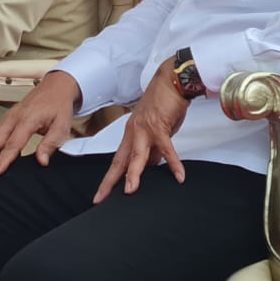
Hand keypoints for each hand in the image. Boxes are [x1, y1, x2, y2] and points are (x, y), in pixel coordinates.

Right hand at [0, 70, 81, 175]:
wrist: (56, 86)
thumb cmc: (58, 105)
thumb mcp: (62, 125)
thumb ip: (51, 143)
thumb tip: (42, 160)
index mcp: (28, 119)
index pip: (13, 143)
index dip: (3, 159)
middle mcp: (14, 117)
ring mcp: (9, 117)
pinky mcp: (7, 118)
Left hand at [93, 61, 188, 201]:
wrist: (170, 82)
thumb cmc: (163, 106)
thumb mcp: (155, 132)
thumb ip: (151, 149)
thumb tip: (151, 166)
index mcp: (130, 135)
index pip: (117, 161)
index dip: (109, 178)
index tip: (101, 194)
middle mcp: (133, 133)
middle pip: (119, 161)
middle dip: (110, 181)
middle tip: (101, 198)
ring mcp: (145, 130)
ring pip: (137, 155)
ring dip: (134, 174)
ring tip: (130, 190)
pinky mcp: (160, 126)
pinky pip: (167, 148)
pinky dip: (173, 162)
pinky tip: (178, 175)